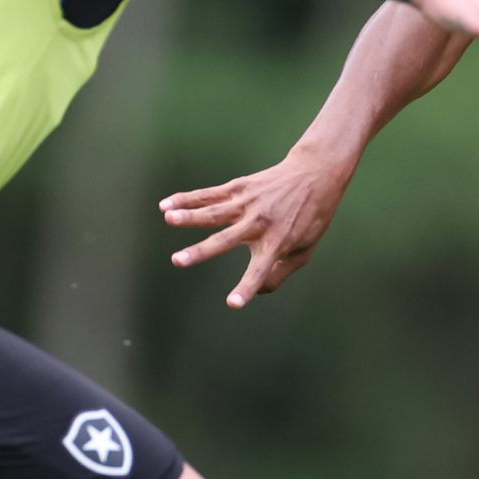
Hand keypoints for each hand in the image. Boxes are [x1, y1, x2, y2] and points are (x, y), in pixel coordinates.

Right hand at [160, 146, 355, 308]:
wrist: (313, 175)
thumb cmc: (310, 217)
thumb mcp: (305, 251)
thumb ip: (279, 274)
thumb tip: (256, 291)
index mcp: (277, 243)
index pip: (260, 271)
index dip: (246, 288)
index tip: (232, 303)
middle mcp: (259, 224)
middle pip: (225, 240)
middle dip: (201, 251)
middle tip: (178, 260)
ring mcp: (247, 204)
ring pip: (213, 211)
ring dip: (189, 216)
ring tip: (168, 219)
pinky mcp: (238, 188)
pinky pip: (208, 195)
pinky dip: (186, 199)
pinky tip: (165, 206)